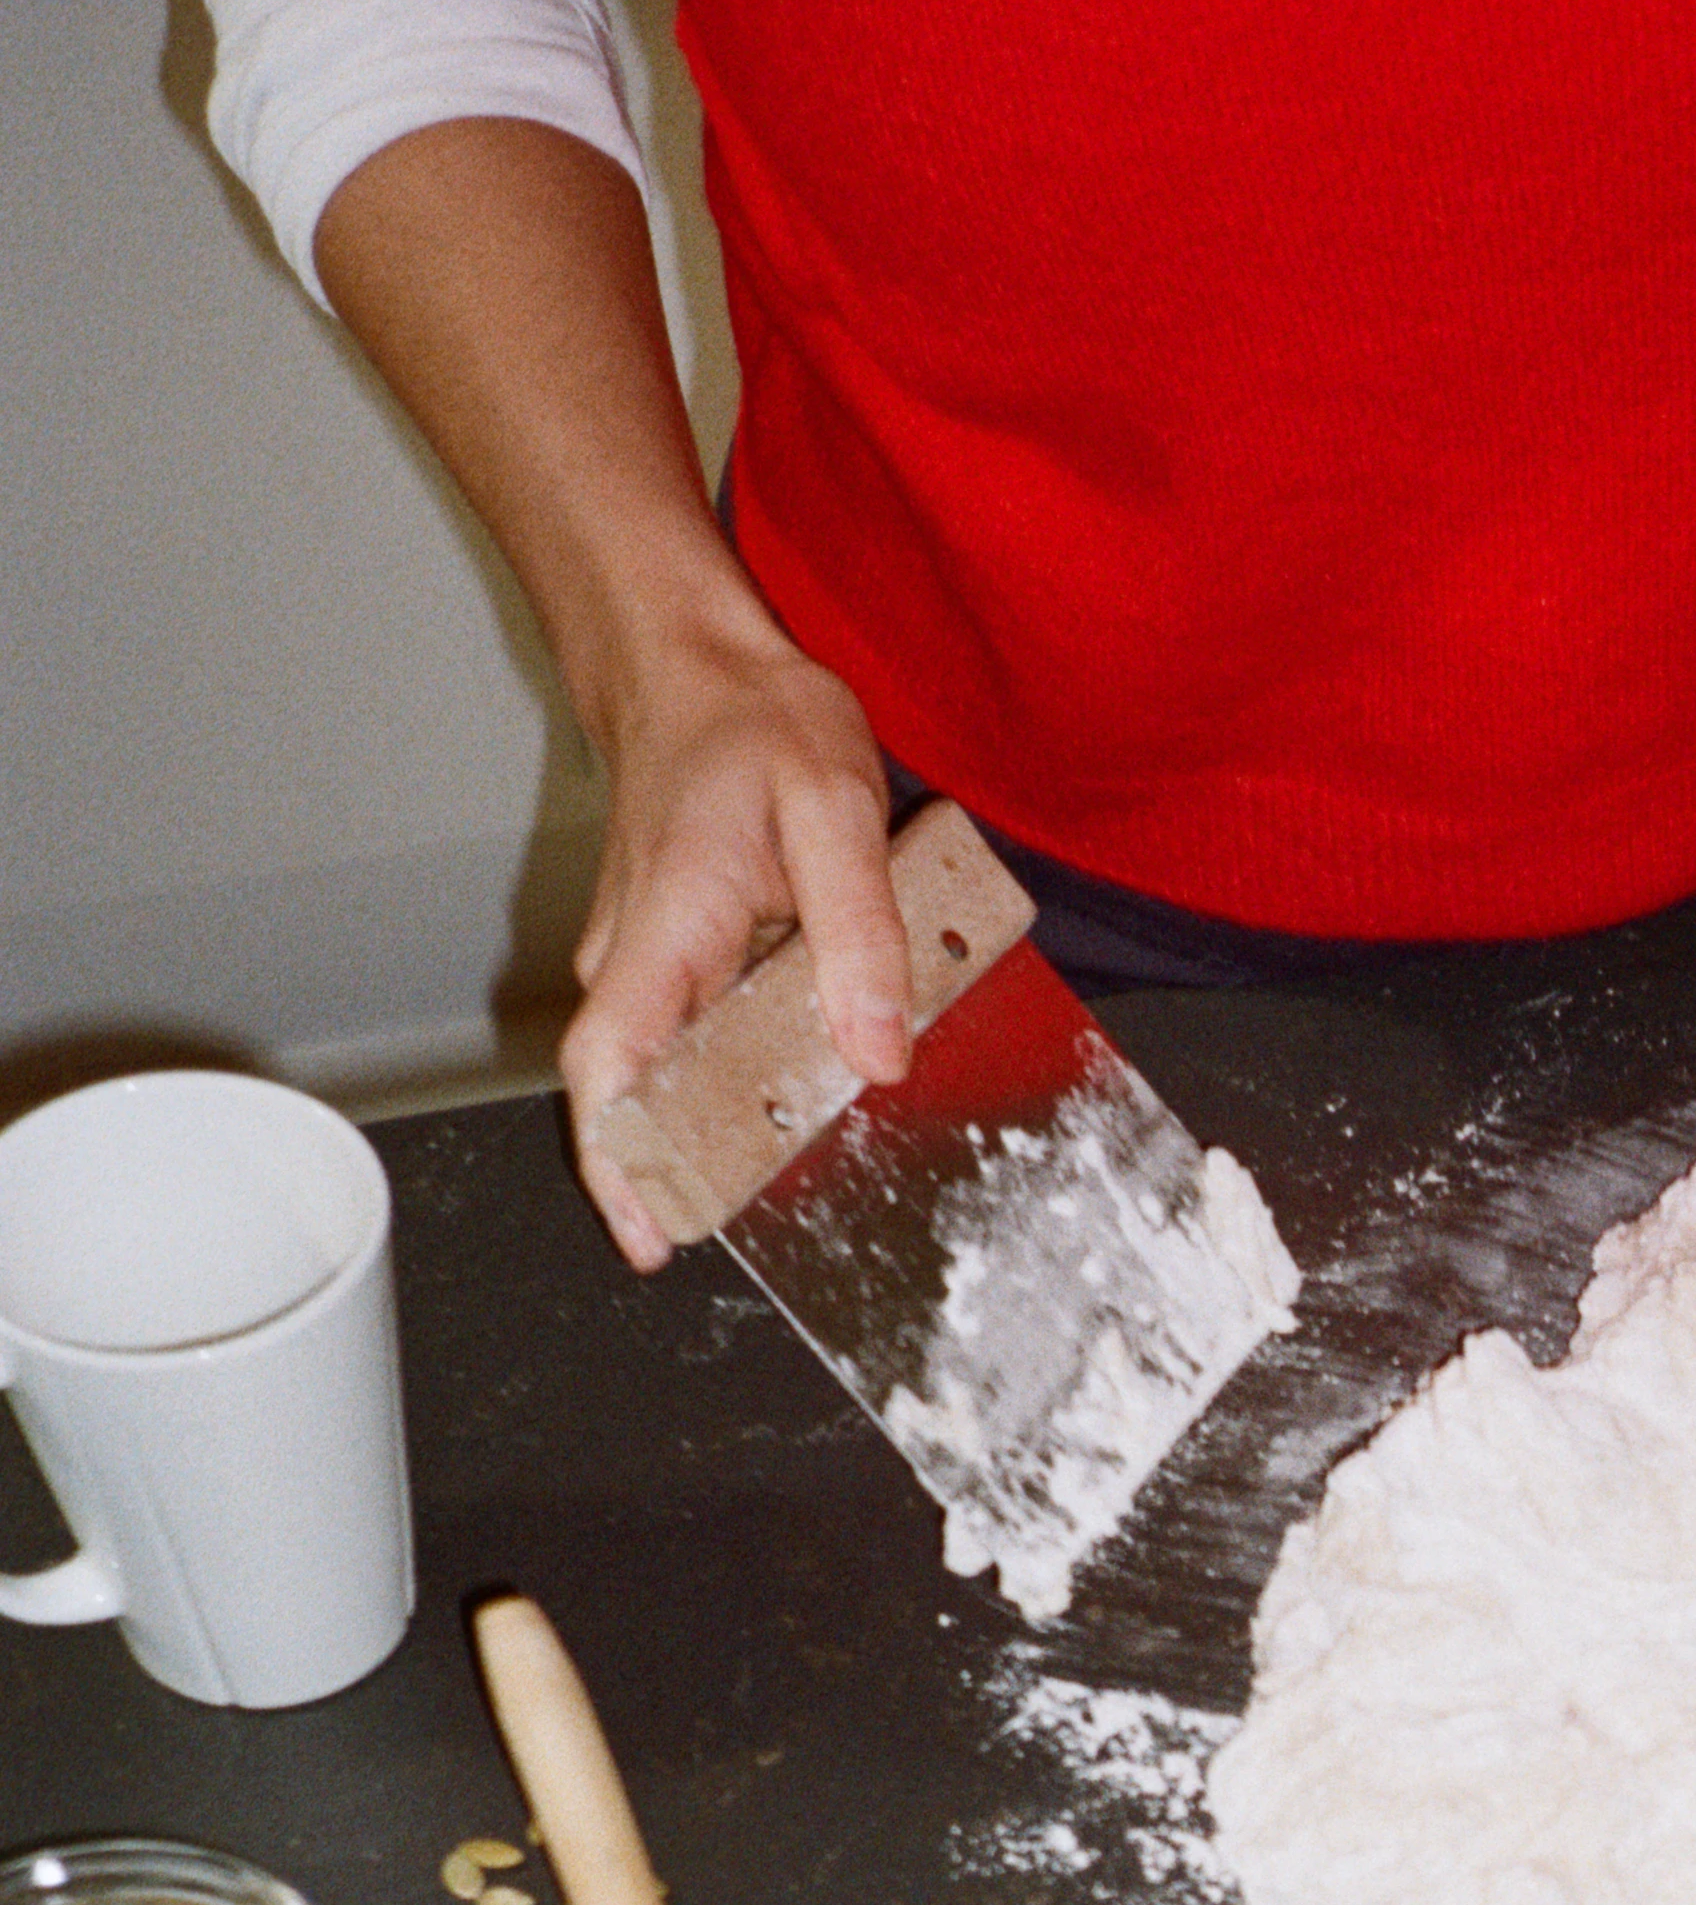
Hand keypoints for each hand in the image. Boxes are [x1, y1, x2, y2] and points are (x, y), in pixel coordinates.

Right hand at [562, 610, 921, 1268]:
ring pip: (676, 1068)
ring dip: (730, 1122)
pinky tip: (809, 1082)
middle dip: (694, 1168)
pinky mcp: (676, 957)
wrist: (700, 668)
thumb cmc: (753, 723)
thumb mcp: (836, 810)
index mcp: (665, 928)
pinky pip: (701, 1034)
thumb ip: (861, 933)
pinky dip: (746, 1071)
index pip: (609, 1068)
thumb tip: (877, 1052)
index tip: (652, 1236)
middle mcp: (636, 956)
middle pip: (644, 1093)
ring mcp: (649, 959)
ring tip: (804, 1158)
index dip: (623, 1164)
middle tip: (769, 1218)